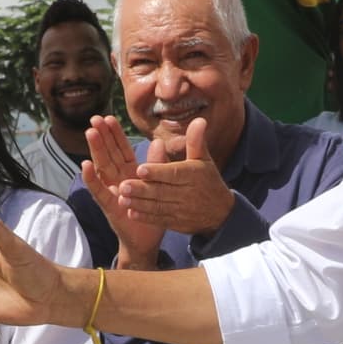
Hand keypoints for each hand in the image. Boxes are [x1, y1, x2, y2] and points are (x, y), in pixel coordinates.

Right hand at [79, 121, 166, 267]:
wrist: (148, 239)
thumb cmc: (152, 210)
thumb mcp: (158, 185)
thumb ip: (157, 165)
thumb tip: (159, 142)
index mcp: (131, 172)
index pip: (122, 149)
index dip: (115, 134)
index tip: (109, 117)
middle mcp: (118, 179)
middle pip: (109, 154)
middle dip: (102, 136)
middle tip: (94, 117)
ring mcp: (112, 192)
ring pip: (102, 168)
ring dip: (95, 150)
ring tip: (90, 132)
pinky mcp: (109, 206)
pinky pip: (99, 191)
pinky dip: (91, 179)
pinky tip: (85, 165)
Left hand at [117, 118, 237, 240]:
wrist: (221, 213)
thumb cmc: (208, 180)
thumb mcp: (204, 160)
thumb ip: (196, 141)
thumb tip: (199, 120)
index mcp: (193, 175)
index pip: (173, 173)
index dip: (157, 172)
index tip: (140, 169)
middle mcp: (187, 194)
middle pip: (162, 192)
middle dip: (142, 190)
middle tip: (122, 186)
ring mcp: (181, 210)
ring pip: (158, 207)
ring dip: (139, 204)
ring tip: (121, 199)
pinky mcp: (176, 223)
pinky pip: (160, 220)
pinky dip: (145, 218)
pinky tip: (131, 213)